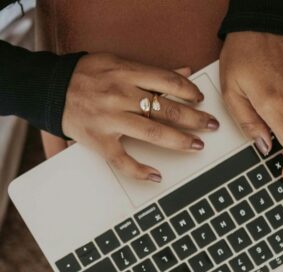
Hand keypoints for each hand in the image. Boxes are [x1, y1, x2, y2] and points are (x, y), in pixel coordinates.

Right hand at [62, 54, 218, 181]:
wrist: (51, 89)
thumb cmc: (87, 76)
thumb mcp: (118, 62)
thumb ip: (151, 71)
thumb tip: (185, 74)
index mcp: (126, 73)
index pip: (167, 81)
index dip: (188, 91)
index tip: (201, 100)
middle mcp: (120, 95)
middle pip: (165, 109)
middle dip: (193, 118)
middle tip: (211, 125)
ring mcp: (110, 120)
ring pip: (151, 133)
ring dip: (178, 141)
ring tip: (197, 145)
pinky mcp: (99, 141)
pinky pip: (123, 160)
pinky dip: (140, 170)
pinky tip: (157, 175)